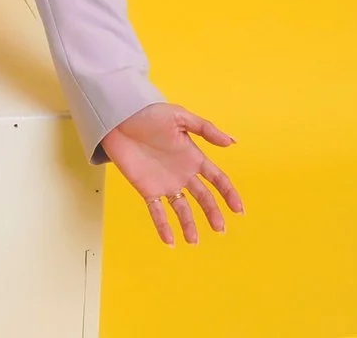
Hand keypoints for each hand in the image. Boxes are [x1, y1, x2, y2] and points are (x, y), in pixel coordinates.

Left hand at [101, 102, 244, 246]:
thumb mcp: (180, 117)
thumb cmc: (149, 114)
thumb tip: (232, 142)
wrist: (118, 118)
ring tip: (193, 241)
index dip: (229, 194)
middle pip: (203, 198)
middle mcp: (182, 174)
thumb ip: (206, 130)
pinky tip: (170, 241)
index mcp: (193, 157)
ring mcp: (165, 183)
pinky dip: (163, 227)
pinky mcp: (146, 189)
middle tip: (219, 229)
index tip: (238, 210)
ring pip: (182, 209)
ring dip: (189, 225)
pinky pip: (157, 211)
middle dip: (213, 214)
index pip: (217, 179)